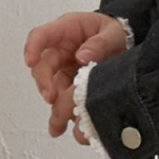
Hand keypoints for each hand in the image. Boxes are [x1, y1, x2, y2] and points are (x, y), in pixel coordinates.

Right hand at [25, 11, 132, 158]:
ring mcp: (64, 70)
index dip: (32, 47)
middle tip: (51, 97)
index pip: (41, 35)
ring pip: (51, 88)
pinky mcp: (70, 86)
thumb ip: (101, 43)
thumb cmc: (115, 32)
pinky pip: (63, 101)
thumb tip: (83, 56)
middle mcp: (60, 51)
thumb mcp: (113, 32)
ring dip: (54, 106)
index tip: (30, 61)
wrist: (128, 43)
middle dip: (44, 83)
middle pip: (43, 66)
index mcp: (67, 30)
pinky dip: (65, 115)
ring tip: (59, 123)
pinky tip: (68, 128)